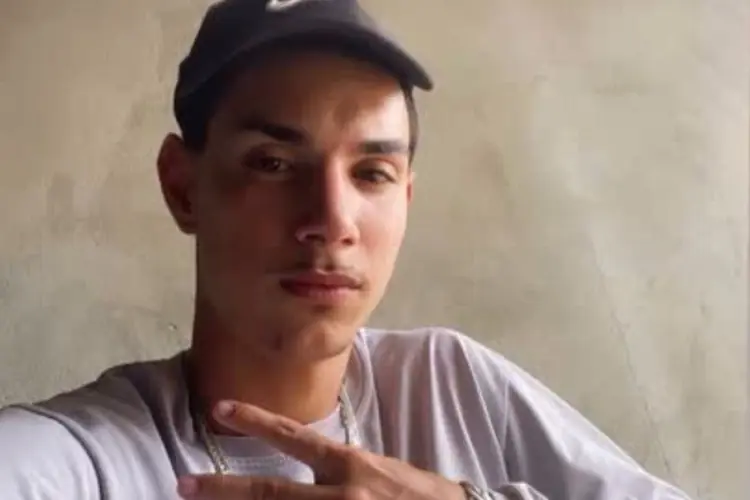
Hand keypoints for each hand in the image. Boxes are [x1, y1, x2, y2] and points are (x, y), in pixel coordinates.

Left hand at [176, 400, 466, 499]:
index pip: (295, 437)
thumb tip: (311, 467)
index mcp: (353, 466)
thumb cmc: (424, 497)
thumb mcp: (384, 472)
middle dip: (223, 489)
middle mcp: (343, 495)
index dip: (256, 421)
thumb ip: (345, 469)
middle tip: (182, 484)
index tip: (221, 408)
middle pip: (271, 493)